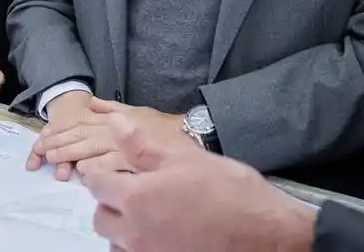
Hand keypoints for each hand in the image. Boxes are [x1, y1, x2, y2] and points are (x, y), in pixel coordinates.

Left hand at [30, 95, 182, 179]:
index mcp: (113, 122)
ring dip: (72, 154)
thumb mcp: (137, 111)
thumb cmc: (162, 126)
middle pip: (82, 138)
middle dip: (60, 144)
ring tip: (54, 159)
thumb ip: (112, 108)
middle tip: (42, 151)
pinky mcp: (136, 162)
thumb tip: (92, 101)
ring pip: (93, 150)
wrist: (190, 133)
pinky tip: (83, 171)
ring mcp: (125, 147)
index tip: (44, 137)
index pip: (81, 126)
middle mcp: (116, 133)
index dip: (61, 132)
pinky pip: (114, 165)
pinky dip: (98, 167)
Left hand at [83, 114, 315, 251]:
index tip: (111, 170)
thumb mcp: (186, 158)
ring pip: (116, 244)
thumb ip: (143, 146)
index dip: (100, 175)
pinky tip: (160, 235)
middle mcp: (135, 233)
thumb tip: (115, 124)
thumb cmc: (229, 191)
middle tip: (130, 191)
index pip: (96, 186)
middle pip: (101, 220)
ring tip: (145, 216)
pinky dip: (138, 247)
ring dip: (121, 230)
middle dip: (108, 203)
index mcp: (136, 199)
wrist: (267, 234)